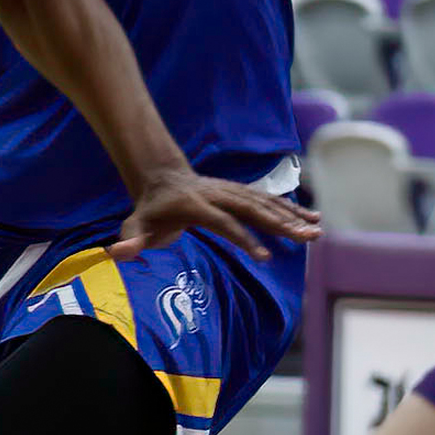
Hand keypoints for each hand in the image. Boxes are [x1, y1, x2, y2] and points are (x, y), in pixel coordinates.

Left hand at [111, 168, 321, 261]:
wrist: (161, 177)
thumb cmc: (150, 209)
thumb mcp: (135, 224)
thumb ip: (129, 239)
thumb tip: (116, 253)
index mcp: (195, 204)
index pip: (223, 222)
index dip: (242, 238)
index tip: (263, 258)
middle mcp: (218, 194)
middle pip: (252, 209)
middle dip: (281, 224)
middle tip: (308, 238)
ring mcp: (231, 191)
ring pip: (265, 202)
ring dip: (292, 216)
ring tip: (317, 231)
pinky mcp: (240, 191)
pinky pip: (268, 199)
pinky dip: (290, 207)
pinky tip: (313, 217)